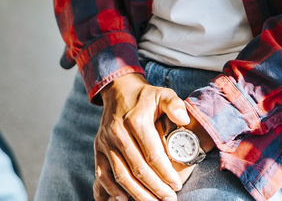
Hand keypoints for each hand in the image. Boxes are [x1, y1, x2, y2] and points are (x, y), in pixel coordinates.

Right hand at [92, 74, 201, 200]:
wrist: (118, 91)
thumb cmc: (146, 97)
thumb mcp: (163, 94)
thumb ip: (175, 105)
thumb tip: (184, 119)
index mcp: (136, 120)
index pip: (153, 154)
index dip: (166, 173)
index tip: (177, 185)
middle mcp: (117, 132)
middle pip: (137, 169)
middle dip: (155, 188)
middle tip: (170, 199)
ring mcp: (105, 141)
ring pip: (120, 175)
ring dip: (137, 194)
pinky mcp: (97, 148)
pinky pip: (102, 174)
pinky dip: (111, 190)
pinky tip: (125, 199)